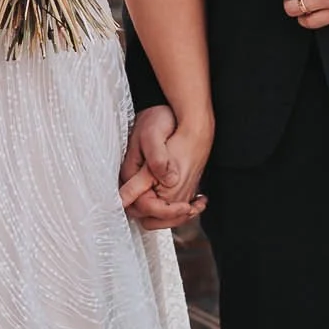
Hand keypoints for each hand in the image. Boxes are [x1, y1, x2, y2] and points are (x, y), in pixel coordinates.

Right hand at [119, 105, 210, 231]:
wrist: (163, 110)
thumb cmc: (157, 119)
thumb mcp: (154, 134)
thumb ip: (157, 159)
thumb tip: (168, 180)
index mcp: (131, 174)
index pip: (143, 206)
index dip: (165, 211)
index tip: (186, 206)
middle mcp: (136, 183)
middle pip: (148, 217)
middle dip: (171, 218)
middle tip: (191, 208)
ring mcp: (145, 185)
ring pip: (156, 216)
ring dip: (177, 216)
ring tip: (196, 206)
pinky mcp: (156, 184)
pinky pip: (165, 206)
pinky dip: (181, 209)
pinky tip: (197, 201)